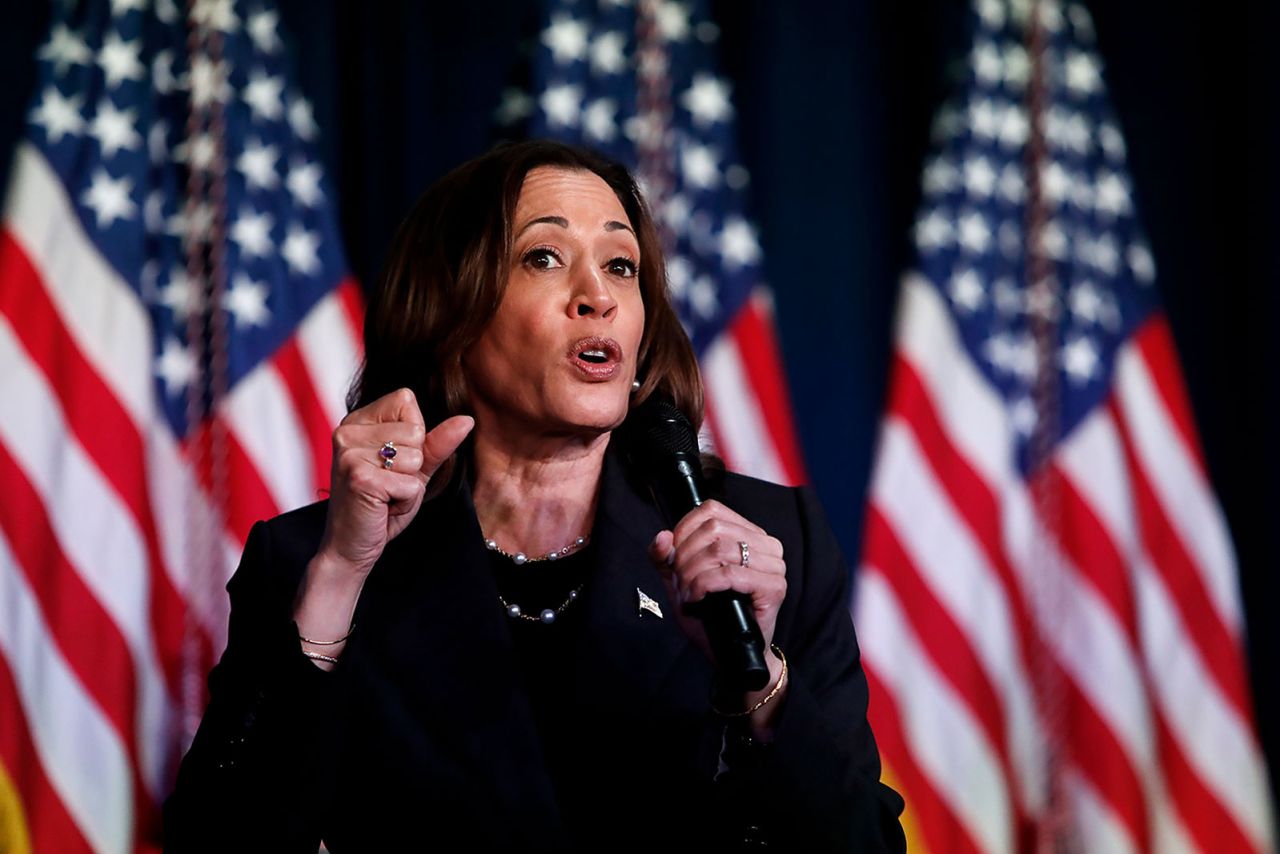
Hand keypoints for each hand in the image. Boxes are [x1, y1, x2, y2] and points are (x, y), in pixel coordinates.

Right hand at [317, 388, 473, 577]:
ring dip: (410, 485)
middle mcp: (347, 431)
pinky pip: (411, 485)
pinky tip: (382, 508)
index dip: (414, 435)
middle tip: (388, 485)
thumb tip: (467, 419)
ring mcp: (350, 453)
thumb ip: (437, 443)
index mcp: (356, 421)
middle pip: (415, 429)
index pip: (406, 400)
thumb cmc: (381, 506)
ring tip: (385, 496)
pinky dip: (405, 502)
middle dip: (413, 465)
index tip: (392, 461)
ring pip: (415, 458)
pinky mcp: (360, 478)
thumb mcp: (414, 469)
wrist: (351, 547)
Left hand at [647, 500, 786, 666]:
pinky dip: (704, 585)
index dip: (684, 530)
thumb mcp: (679, 580)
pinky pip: (730, 574)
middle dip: (686, 557)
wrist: (729, 653)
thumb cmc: (709, 614)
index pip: (711, 510)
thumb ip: (665, 556)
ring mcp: (774, 565)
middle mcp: (766, 545)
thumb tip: (662, 536)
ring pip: (720, 550)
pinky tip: (698, 598)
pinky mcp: (775, 587)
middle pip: (714, 529)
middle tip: (679, 581)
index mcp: (748, 533)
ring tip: (688, 593)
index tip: (673, 557)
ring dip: (693, 573)